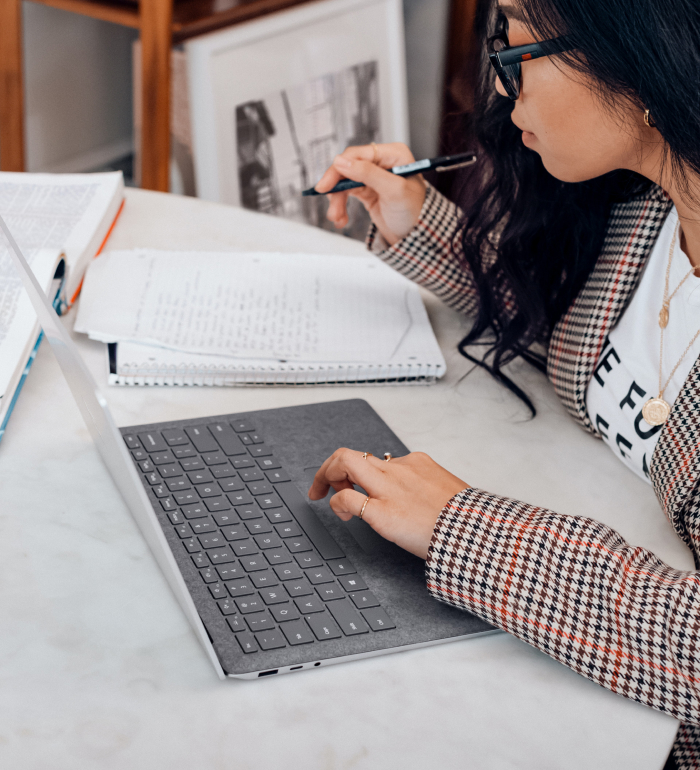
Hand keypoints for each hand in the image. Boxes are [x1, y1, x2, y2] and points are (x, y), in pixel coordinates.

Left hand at [308, 449, 468, 559]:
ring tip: (323, 493)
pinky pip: (346, 498)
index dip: (362, 471)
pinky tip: (344, 516)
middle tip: (324, 483)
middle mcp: (400, 469)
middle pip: (352, 454)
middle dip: (331, 466)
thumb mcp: (448, 494)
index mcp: (418, 464)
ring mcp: (389, 488)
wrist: (478, 532)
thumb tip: (424, 504)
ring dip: (326, 475)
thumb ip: (429, 492)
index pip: (379, 459)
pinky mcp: (382, 511)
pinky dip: (337, 503)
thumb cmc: (467, 519)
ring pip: (344, 462)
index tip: (356, 482)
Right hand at [314, 143, 426, 245]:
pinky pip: (347, 194)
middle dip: (337, 188)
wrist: (417, 236)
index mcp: (393, 154)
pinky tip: (342, 218)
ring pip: (344, 183)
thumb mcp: (393, 190)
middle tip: (328, 202)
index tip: (327, 185)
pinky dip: (341, 206)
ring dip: (338, 201)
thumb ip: (368, 173)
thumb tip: (342, 162)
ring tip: (337, 217)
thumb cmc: (415, 211)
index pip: (358, 154)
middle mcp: (382, 162)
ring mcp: (373, 177)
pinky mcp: (367, 191)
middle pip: (348, 167)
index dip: (340, 168)